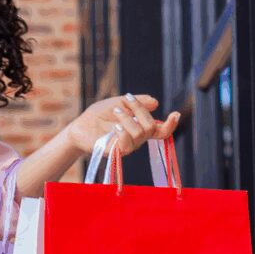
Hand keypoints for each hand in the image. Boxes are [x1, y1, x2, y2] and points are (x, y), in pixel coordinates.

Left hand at [64, 93, 179, 160]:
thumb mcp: (119, 103)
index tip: (175, 114)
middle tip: (125, 101)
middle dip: (140, 110)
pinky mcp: (115, 152)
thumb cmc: (99, 116)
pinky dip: (123, 132)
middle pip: (151, 127)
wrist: (79, 126)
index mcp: (139, 128)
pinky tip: (115, 126)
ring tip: (115, 112)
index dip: (170, 125)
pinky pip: (127, 145)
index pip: (160, 131)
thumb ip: (137, 102)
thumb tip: (156, 103)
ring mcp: (126, 147)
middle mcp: (136, 140)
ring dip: (128, 118)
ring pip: (140, 133)